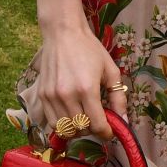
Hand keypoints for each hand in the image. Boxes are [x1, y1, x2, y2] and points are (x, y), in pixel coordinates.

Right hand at [35, 19, 127, 141]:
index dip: (106, 133)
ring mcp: (52, 97)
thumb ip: (118, 97)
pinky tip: (71, 116)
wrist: (63, 34)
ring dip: (78, 130)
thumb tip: (124, 120)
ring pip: (66, 129)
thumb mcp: (111, 71)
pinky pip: (52, 122)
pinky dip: (63, 125)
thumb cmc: (89, 49)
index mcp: (87, 89)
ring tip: (84, 120)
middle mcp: (67, 95)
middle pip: (81, 129)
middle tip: (98, 122)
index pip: (97, 125)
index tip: (110, 131)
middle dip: (93, 130)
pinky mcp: (42, 95)